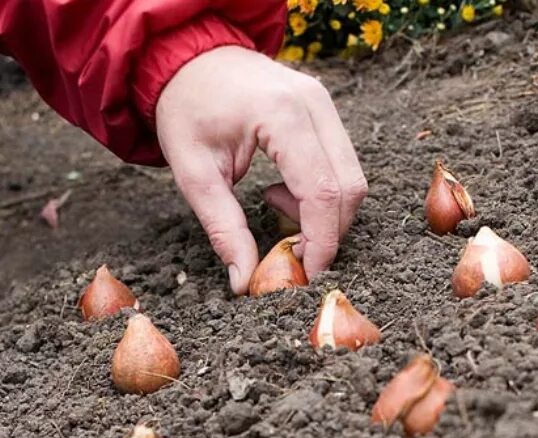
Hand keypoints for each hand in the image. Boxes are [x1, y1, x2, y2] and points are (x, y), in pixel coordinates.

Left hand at [155, 46, 366, 294]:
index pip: (322, 192)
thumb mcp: (194, 174)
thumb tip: (244, 280)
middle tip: (291, 257)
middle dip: (328, 234)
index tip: (306, 276)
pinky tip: (282, 193)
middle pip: (348, 188)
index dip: (321, 242)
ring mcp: (324, 103)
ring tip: (276, 211)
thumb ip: (223, 229)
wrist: (188, 56)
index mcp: (281, 115)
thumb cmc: (186, 109)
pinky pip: (341, 164)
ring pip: (351, 178)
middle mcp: (314, 104)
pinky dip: (321, 195)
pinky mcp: (325, 110)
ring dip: (324, 215)